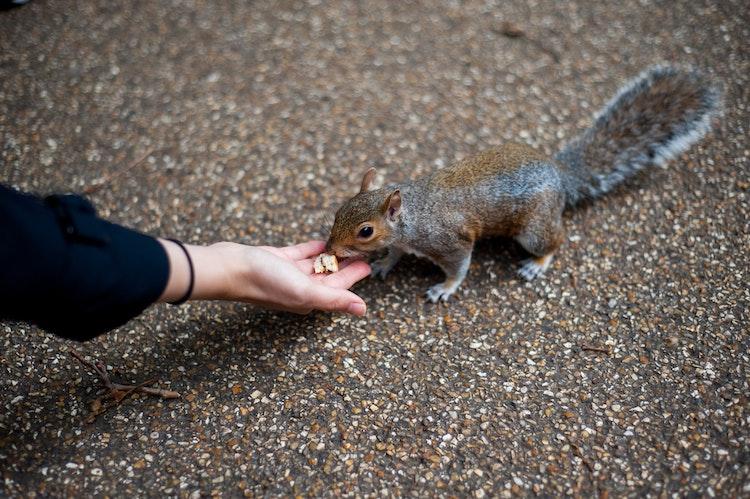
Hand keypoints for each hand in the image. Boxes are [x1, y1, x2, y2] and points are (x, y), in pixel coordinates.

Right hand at [159, 239, 370, 315]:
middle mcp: (299, 289)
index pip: (338, 289)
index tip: (369, 265)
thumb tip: (362, 310)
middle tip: (363, 251)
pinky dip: (312, 249)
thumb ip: (335, 300)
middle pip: (329, 277)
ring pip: (316, 265)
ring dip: (331, 256)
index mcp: (308, 299)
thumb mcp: (305, 291)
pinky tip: (323, 242)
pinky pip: (300, 254)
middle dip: (346, 266)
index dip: (354, 278)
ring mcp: (287, 274)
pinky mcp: (276, 259)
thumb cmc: (265, 281)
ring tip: (347, 244)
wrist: (229, 267)